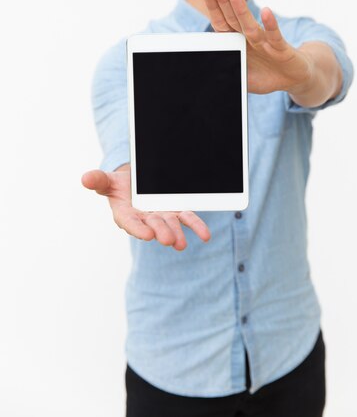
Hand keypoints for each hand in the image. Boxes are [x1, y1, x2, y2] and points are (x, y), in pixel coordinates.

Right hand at [81, 166, 210, 250]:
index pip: (130, 223)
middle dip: (161, 232)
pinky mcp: (176, 211)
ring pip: (171, 225)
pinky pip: (188, 218)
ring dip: (177, 233)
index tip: (146, 234)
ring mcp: (162, 216)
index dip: (138, 229)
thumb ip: (98, 180)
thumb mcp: (107, 180)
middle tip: (168, 239)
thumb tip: (85, 178)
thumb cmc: (120, 184)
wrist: (136, 181)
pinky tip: (206, 236)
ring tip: (182, 244)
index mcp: (126, 214)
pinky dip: (197, 227)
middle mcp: (145, 218)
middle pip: (153, 226)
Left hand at [201, 0, 312, 94]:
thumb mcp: (242, 76)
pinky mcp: (282, 50)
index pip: (223, 23)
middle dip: (223, 0)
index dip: (214, 8)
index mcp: (239, 42)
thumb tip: (211, 70)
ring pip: (250, 26)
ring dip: (241, 10)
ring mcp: (266, 43)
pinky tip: (265, 11)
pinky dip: (270, 25)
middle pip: (234, 18)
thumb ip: (229, 72)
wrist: (293, 78)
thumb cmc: (266, 74)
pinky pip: (275, 37)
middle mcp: (251, 38)